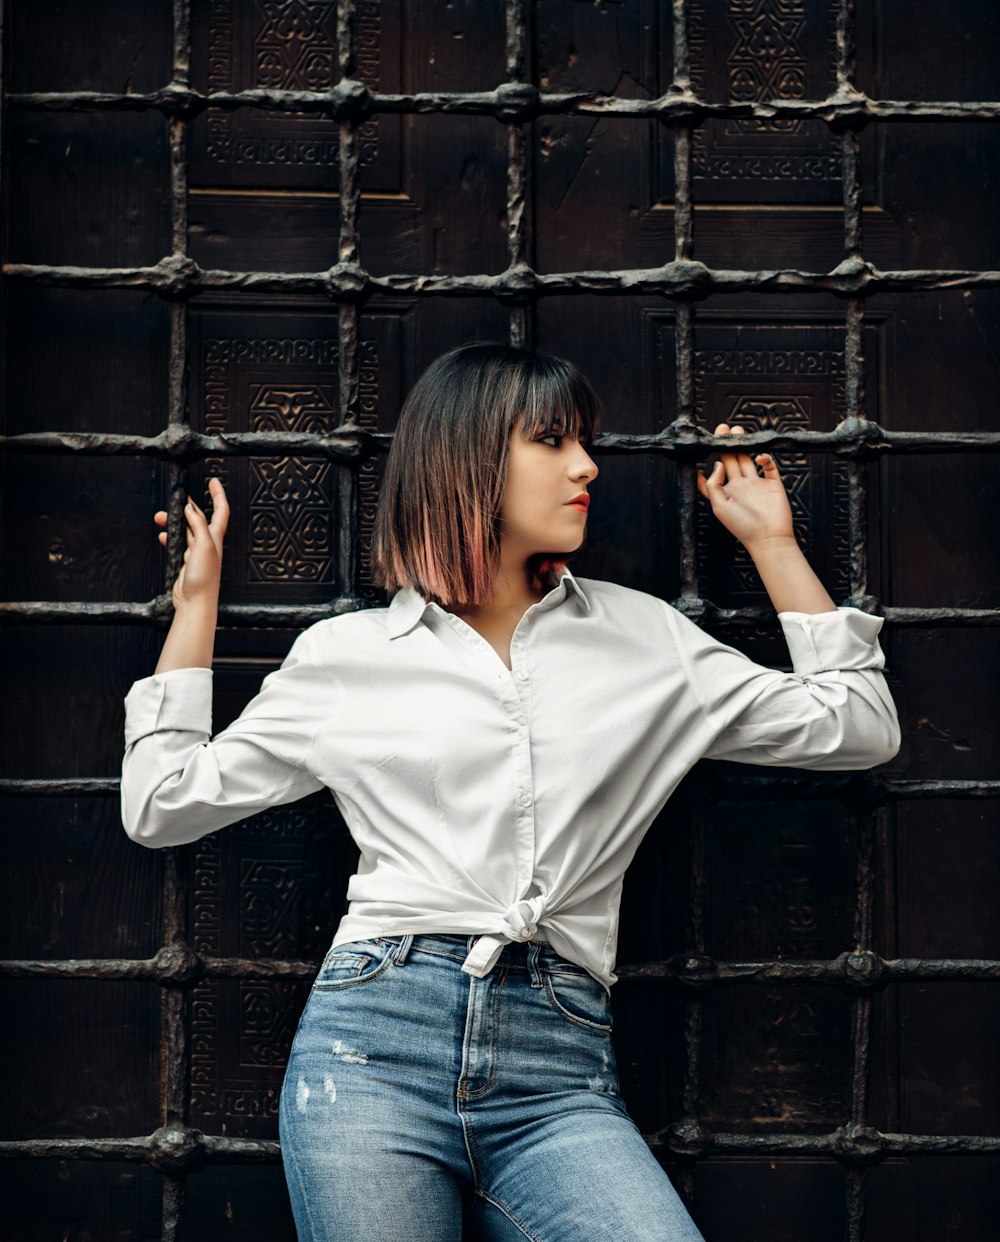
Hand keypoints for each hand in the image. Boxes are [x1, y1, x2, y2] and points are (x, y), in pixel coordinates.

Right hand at [154, 477, 229, 611]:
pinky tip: (163, 537)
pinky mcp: (187, 562)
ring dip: (174, 522)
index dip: (218, 495)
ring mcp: (197, 553)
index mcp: (215, 538)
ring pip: (186, 530)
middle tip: (175, 498)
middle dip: (186, 507)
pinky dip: (170, 538)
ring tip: (159, 517)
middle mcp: (208, 544)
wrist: (195, 602)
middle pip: (199, 518)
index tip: (213, 480)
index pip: (221, 511)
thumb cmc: (204, 579)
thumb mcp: (203, 546)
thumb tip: (190, 508)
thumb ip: (198, 525)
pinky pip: (178, 544)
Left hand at [696, 423, 794, 552]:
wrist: (769, 538)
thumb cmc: (742, 526)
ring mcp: (757, 484)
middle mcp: (741, 487)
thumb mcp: (719, 507)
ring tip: (737, 430)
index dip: (708, 461)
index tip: (703, 447)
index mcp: (726, 493)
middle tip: (723, 429)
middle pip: (732, 460)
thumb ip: (714, 485)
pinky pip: (769, 466)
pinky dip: (765, 458)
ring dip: (743, 445)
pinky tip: (759, 456)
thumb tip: (717, 464)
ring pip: (748, 459)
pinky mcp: (773, 484)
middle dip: (727, 444)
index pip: (715, 474)